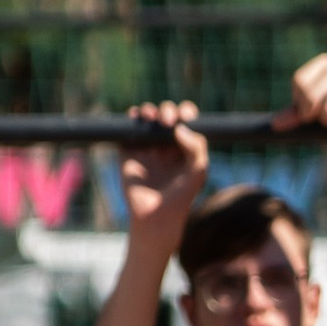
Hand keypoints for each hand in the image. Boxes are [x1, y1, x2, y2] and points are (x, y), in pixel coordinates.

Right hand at [119, 102, 209, 239]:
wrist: (155, 215)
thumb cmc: (181, 197)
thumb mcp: (198, 172)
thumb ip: (196, 147)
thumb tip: (180, 126)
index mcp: (186, 146)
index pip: (187, 120)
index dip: (187, 112)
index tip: (186, 115)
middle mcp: (166, 143)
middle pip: (167, 114)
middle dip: (168, 110)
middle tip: (168, 121)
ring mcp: (147, 145)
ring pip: (148, 116)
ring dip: (150, 110)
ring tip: (151, 117)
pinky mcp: (129, 149)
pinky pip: (129, 126)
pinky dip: (132, 116)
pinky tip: (137, 117)